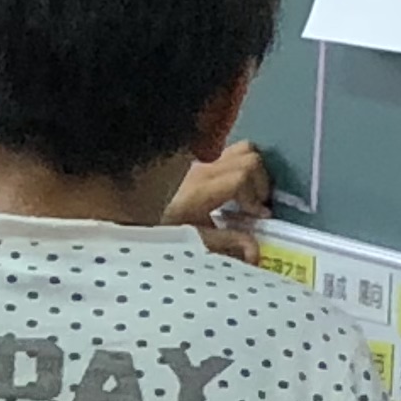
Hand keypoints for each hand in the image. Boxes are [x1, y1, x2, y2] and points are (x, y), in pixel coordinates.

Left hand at [173, 142, 269, 258]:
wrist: (139, 210)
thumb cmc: (162, 226)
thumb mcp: (192, 238)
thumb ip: (225, 242)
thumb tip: (254, 250)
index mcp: (201, 188)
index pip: (242, 176)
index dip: (256, 196)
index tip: (259, 216)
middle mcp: (203, 167)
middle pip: (249, 158)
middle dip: (261, 183)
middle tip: (257, 206)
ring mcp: (202, 159)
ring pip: (242, 149)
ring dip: (253, 171)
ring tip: (250, 194)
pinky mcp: (201, 159)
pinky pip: (230, 153)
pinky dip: (242, 166)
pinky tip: (235, 189)